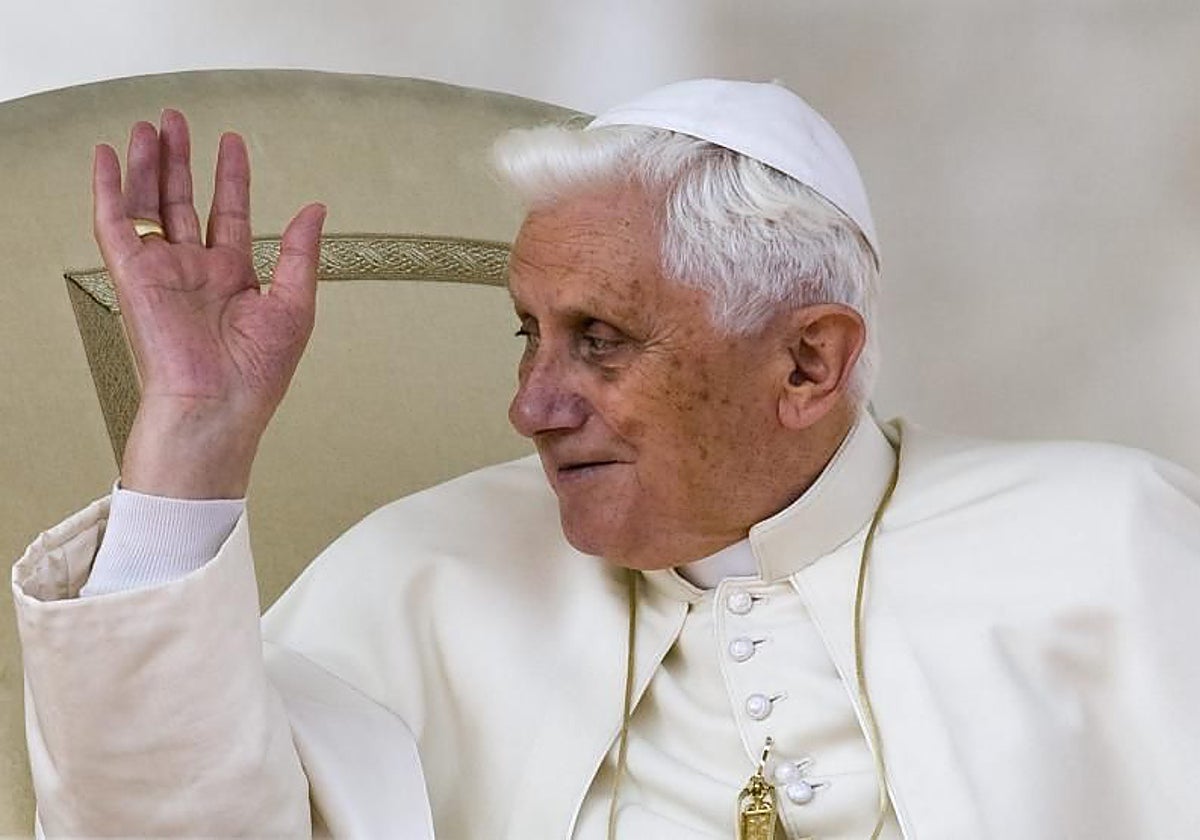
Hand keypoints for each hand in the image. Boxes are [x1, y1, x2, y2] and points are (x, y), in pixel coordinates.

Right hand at [93, 110, 325, 497]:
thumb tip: (314, 210)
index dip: (230, 177)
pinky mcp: (132, 276)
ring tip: (153, 125)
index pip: (228, 214)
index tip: (233, 142)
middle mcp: (195, 271)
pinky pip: (115, 223)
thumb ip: (299, 253)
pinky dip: (110, 188)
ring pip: (150, 204)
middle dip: (181, 160)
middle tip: (178, 120)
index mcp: (233, 278)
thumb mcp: (295, 305)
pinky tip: (111, 156)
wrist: (217, 405)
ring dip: (149, 164)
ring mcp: (162, 272)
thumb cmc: (257, 374)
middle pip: (182, 201)